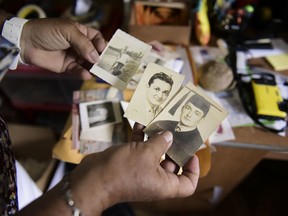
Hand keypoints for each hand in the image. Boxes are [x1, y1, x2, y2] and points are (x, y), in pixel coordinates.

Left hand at [20, 18, 105, 78]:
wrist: (27, 43)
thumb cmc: (47, 31)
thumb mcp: (67, 31)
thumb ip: (83, 43)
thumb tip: (96, 57)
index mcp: (80, 32)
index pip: (96, 38)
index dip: (101, 43)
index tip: (103, 49)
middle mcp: (79, 44)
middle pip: (95, 52)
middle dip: (101, 58)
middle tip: (107, 65)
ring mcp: (74, 56)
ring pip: (88, 63)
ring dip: (94, 68)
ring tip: (99, 72)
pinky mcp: (67, 66)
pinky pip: (78, 71)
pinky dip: (83, 73)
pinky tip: (86, 74)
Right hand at [70, 123, 199, 213]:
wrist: (92, 179)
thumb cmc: (122, 171)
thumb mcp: (146, 154)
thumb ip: (160, 143)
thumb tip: (169, 136)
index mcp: (164, 184)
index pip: (188, 184)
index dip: (193, 170)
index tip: (191, 154)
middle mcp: (155, 179)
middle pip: (172, 164)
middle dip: (174, 147)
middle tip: (176, 129)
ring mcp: (141, 170)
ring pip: (154, 154)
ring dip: (156, 138)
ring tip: (160, 121)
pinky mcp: (129, 162)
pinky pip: (139, 149)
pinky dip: (141, 137)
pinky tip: (140, 122)